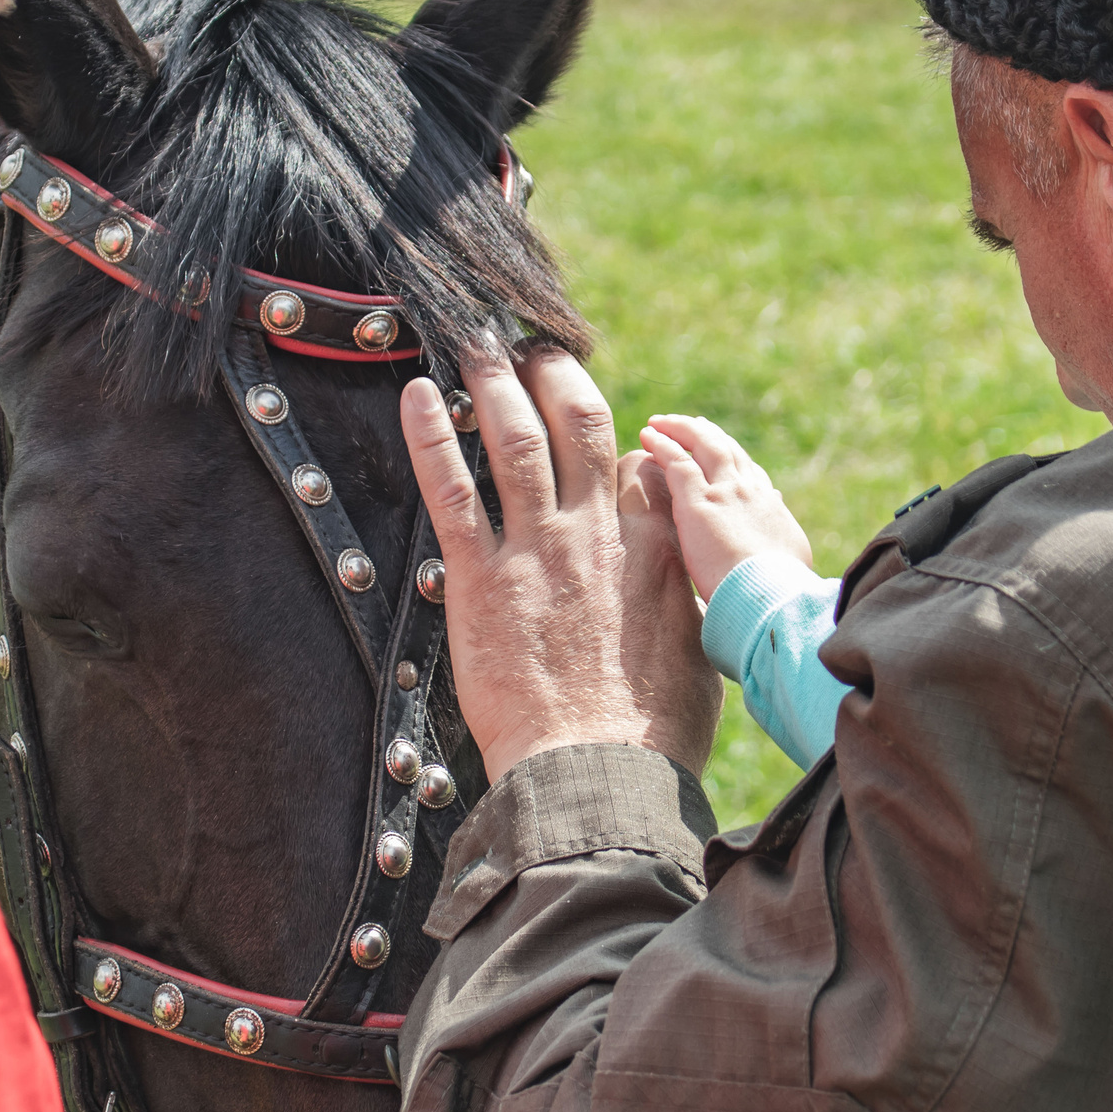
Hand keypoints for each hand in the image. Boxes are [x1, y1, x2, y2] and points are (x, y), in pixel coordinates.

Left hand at [401, 347, 720, 781]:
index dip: (616, 435)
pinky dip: (431, 437)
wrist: (599, 771)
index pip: (637, 464)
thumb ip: (682, 601)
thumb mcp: (697, 652)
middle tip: (529, 344)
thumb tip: (681, 588)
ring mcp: (540, 549)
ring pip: (515, 440)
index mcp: (659, 549)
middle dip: (552, 372)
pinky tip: (415, 396)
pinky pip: (454, 492)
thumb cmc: (653, 733)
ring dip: (491, 382)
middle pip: (578, 423)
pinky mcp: (483, 578)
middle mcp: (599, 532)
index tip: (592, 419)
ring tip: (474, 340)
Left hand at [639, 415, 813, 600]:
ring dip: (681, 429)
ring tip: (661, 422)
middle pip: (727, 450)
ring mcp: (724, 492)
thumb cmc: (779, 593)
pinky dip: (662, 444)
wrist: (772, 596)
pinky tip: (649, 435)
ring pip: (703, 445)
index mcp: (769, 509)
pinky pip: (677, 460)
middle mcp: (749, 491)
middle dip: (707, 434)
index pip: (750, 474)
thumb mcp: (790, 560)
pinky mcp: (698, 502)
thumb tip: (779, 524)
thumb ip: (779, 540)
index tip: (722, 451)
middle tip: (692, 424)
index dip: (734, 460)